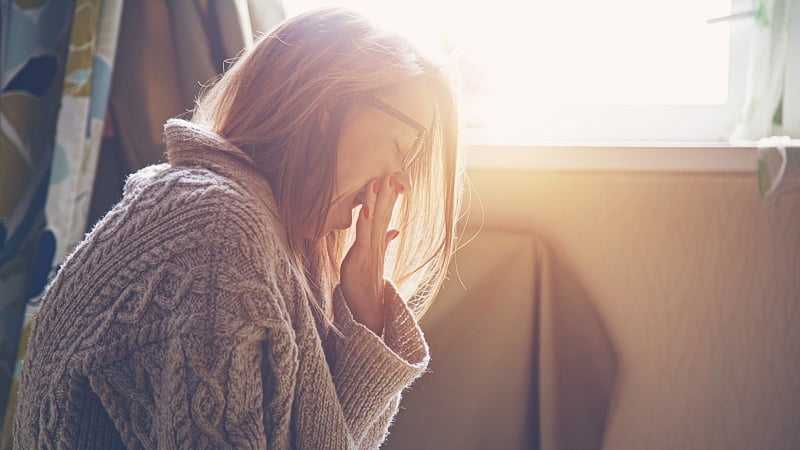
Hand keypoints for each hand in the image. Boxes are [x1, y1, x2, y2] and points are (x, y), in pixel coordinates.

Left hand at [340, 175, 403, 334]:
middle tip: (394, 171)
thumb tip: (395, 229)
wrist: (369, 313)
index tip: (395, 176)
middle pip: (384, 214)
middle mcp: (376, 245)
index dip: (390, 196)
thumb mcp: (375, 261)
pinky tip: (366, 208)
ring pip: (375, 222)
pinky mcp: (359, 260)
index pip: (386, 215)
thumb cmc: (368, 288)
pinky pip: (363, 238)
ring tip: (381, 180)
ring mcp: (369, 252)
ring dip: (378, 200)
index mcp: (378, 243)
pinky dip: (365, 222)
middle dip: (388, 193)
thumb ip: (384, 243)